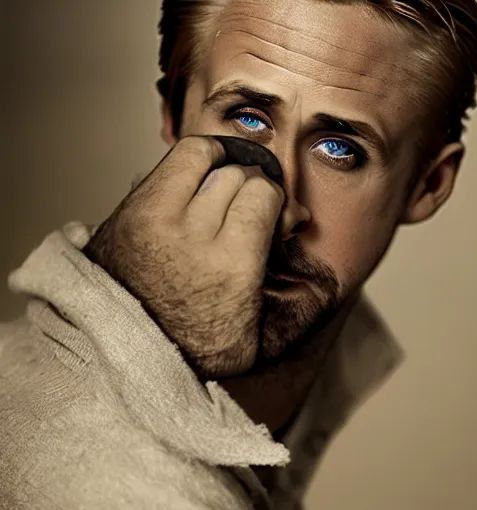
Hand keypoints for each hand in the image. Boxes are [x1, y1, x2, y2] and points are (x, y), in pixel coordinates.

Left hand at [90, 135, 284, 378]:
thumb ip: (292, 306)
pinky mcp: (129, 211)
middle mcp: (192, 235)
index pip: (263, 196)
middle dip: (254, 186)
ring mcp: (155, 218)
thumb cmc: (190, 348)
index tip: (278, 216)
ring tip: (226, 187)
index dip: (277, 201)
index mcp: (230, 267)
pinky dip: (191, 163)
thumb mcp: (252, 344)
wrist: (125, 351)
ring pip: (203, 155)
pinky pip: (169, 161)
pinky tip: (199, 181)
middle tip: (253, 208)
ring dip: (223, 167)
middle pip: (237, 175)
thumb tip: (316, 254)